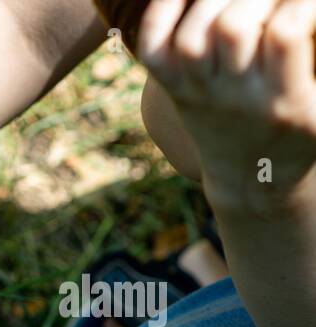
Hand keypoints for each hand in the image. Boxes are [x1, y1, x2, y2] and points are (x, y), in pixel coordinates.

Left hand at [138, 0, 315, 210]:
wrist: (253, 179)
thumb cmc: (304, 132)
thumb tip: (310, 15)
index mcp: (286, 100)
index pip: (285, 34)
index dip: (299, 1)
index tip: (304, 1)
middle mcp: (236, 98)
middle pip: (232, 28)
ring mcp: (200, 95)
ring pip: (192, 37)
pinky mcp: (176, 92)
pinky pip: (154, 50)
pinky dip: (160, 13)